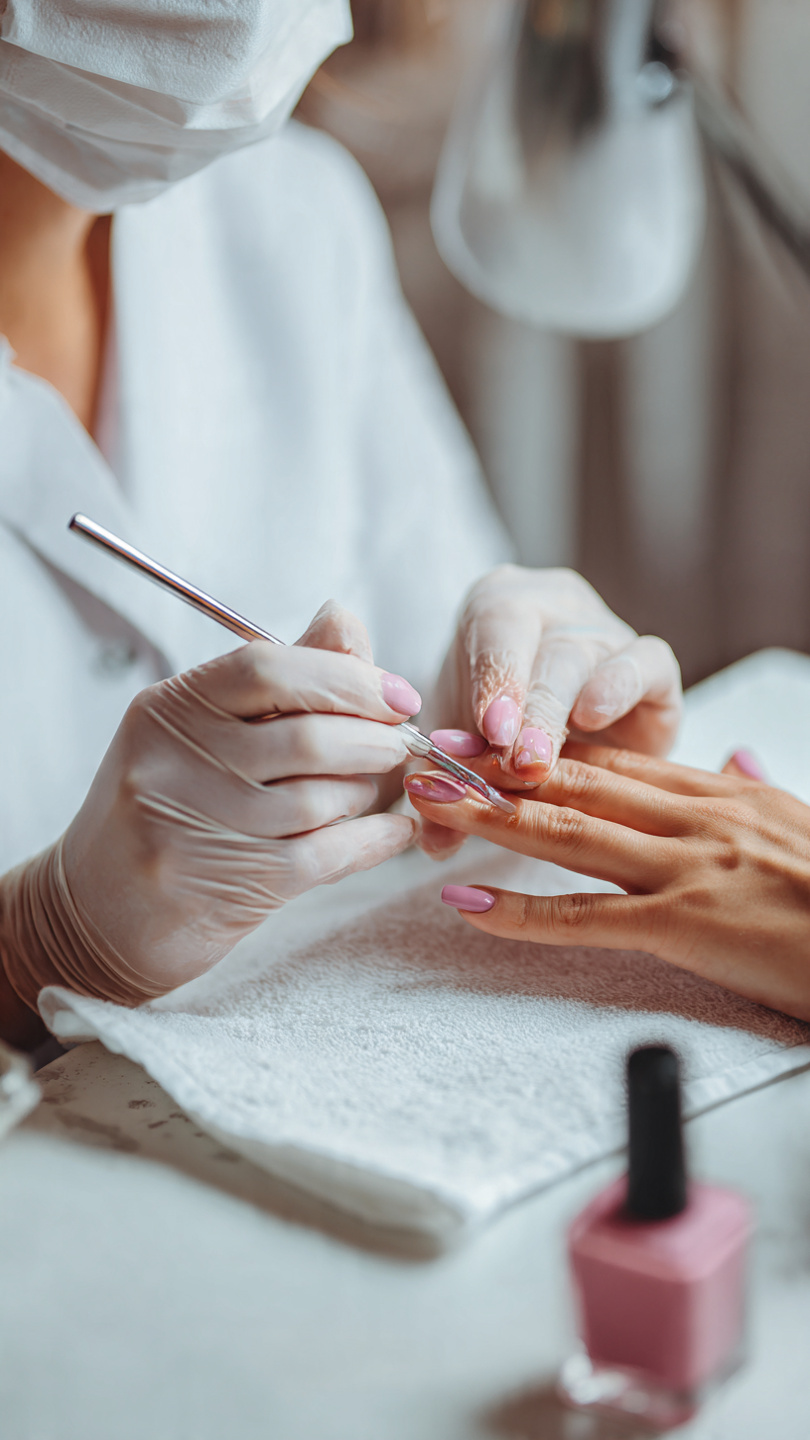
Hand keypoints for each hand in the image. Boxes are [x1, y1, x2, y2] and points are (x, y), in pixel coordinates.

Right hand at [0, 603, 419, 1016]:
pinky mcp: (232, 885)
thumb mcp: (201, 731)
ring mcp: (199, 827)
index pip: (267, 667)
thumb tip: (344, 619)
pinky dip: (376, 838)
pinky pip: (329, 853)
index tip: (395, 694)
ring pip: (323, 798)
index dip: (346, 676)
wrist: (98, 913)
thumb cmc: (167, 808)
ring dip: (371, 791)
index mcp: (169, 709)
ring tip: (377, 788)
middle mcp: (176, 763)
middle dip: (376, 738)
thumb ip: (280, 678)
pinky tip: (394, 830)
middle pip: (308, 736)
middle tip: (401, 741)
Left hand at [404, 744, 809, 1021]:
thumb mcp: (803, 820)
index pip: (612, 760)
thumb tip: (735, 755)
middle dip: (496, 764)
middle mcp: (693, 819)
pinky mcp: (686, 925)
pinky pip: (584, 917)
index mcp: (719, 794)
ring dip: (489, 815)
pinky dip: (517, 910)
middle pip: (576, 782)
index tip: (488, 732)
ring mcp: (686, 869)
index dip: (543, 744)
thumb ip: (759, 786)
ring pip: (568, 832)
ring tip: (428, 801)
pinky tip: (465, 900)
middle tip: (430, 749)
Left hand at [418, 565, 681, 856]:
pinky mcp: (654, 666)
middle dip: (533, 713)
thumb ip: (450, 788)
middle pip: (548, 656)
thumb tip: (436, 842)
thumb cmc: (501, 722)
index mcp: (500, 614)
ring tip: (541, 766)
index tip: (490, 729)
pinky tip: (596, 720)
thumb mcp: (467, 748)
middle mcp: (555, 612)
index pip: (497, 629)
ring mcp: (607, 633)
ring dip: (564, 717)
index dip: (496, 678)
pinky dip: (622, 689)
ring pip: (591, 663)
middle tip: (519, 765)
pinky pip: (648, 663)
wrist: (559, 719)